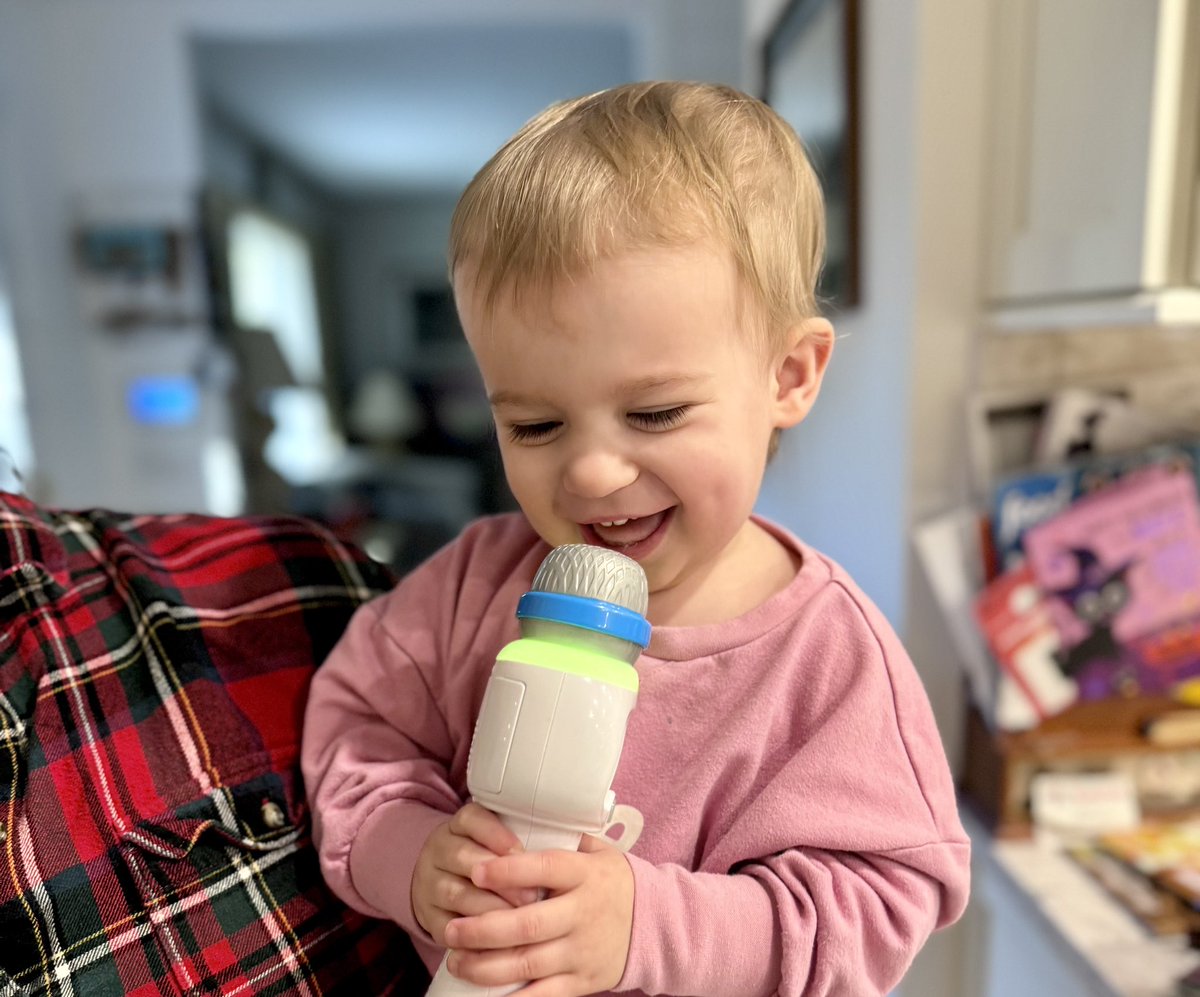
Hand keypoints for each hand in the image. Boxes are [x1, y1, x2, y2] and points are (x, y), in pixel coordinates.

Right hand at [412, 802, 537, 944]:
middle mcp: (438, 851)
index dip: (496, 835)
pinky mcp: (429, 918)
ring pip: (455, 893)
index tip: (521, 851)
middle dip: (500, 879)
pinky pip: (447, 929)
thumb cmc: (485, 860)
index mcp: (457, 826)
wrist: (441, 882)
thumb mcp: (495, 840)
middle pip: (462, 857)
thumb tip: (570, 841)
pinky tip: (497, 945)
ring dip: (488, 909)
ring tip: (518, 921)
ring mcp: (429, 885)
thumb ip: (522, 838)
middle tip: (531, 897)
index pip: (471, 819)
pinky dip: (472, 938)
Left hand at [443, 833, 633, 996]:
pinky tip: (485, 995)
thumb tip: (517, 821)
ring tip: (456, 960)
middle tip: (451, 929)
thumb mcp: (597, 853)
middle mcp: (583, 913)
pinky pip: (544, 995)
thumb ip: (561, 841)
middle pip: (528, 925)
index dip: (508, 871)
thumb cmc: (613, 882)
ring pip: (529, 963)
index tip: (476, 869)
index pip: (544, 869)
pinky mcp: (583, 981)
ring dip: (486, 966)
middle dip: (483, 930)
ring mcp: (582, 950)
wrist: (655, 923)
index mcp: (585, 875)